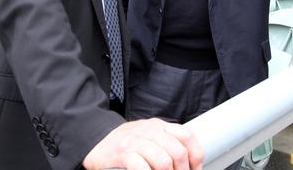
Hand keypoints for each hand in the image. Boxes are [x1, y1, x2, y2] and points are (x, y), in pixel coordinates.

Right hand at [82, 118, 203, 169]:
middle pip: (178, 152)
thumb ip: (166, 143)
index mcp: (159, 126)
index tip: (194, 169)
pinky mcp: (123, 154)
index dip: (195, 157)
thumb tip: (189, 163)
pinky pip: (142, 167)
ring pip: (163, 162)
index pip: (186, 136)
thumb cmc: (125, 143)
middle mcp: (149, 131)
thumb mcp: (148, 136)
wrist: (96, 141)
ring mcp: (136, 142)